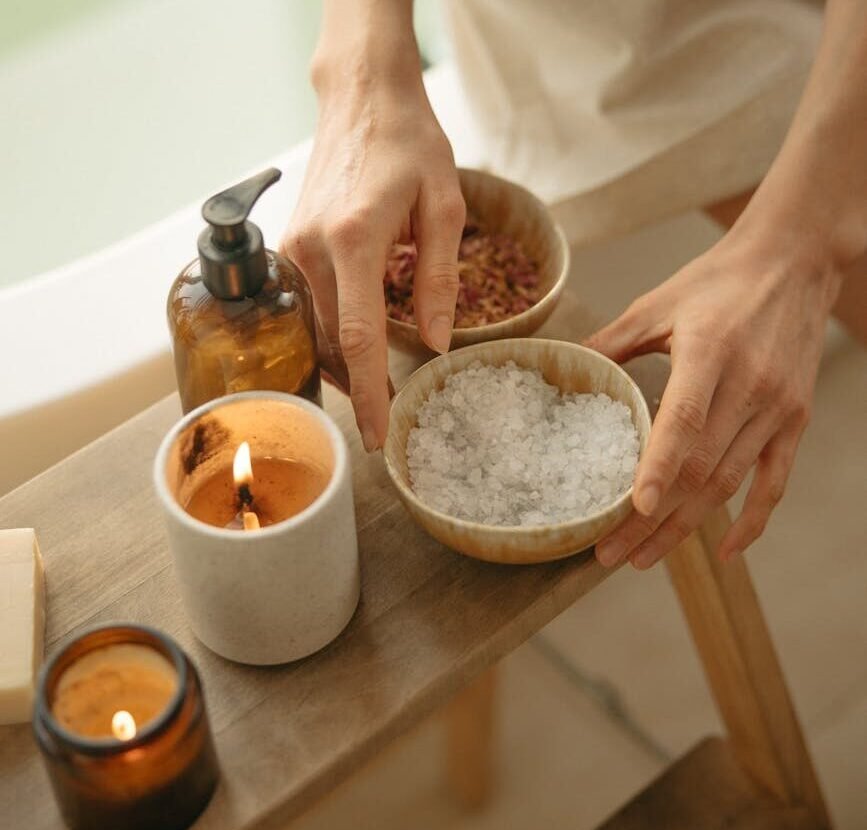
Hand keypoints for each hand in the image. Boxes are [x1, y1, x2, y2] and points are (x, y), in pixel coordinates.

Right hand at [281, 58, 463, 450]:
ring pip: (316, 333)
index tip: (378, 436)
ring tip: (375, 396)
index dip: (369, 394)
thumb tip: (437, 344)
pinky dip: (330, 339)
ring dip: (343, 370)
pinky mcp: (290, 246)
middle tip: (388, 424)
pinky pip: (308, 310)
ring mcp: (293, 249)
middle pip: (332, 345)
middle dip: (359, 391)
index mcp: (354, 239)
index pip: (359, 338)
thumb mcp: (445, 207)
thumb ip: (441, 280)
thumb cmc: (410, 144)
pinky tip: (353, 355)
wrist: (362, 100)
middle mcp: (312, 249)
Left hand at [587, 234, 840, 567]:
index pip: (683, 421)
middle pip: (700, 468)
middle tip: (611, 554)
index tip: (633, 510)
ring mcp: (777, 408)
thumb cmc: (718, 280)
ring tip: (644, 557)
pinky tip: (724, 550)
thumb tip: (566, 366)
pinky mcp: (795, 420)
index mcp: (710, 352)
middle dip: (653, 519)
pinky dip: (751, 521)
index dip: (658, 469)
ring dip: (686, 528)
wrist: (795, 261)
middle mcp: (750, 386)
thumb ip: (613, 341)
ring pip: (728, 484)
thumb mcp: (658, 302)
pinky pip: (775, 482)